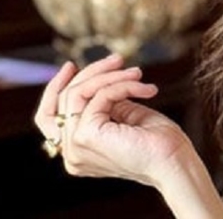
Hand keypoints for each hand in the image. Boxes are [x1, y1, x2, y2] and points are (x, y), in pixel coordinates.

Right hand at [33, 54, 194, 188]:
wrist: (174, 161)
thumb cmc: (159, 142)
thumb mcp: (126, 116)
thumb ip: (105, 102)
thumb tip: (95, 78)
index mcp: (77, 151)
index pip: (48, 117)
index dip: (55, 88)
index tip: (71, 65)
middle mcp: (70, 153)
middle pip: (63, 99)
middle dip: (91, 73)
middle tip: (117, 60)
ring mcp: (74, 146)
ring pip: (78, 93)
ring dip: (111, 76)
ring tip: (137, 73)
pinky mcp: (86, 136)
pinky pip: (100, 96)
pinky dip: (123, 85)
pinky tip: (146, 89)